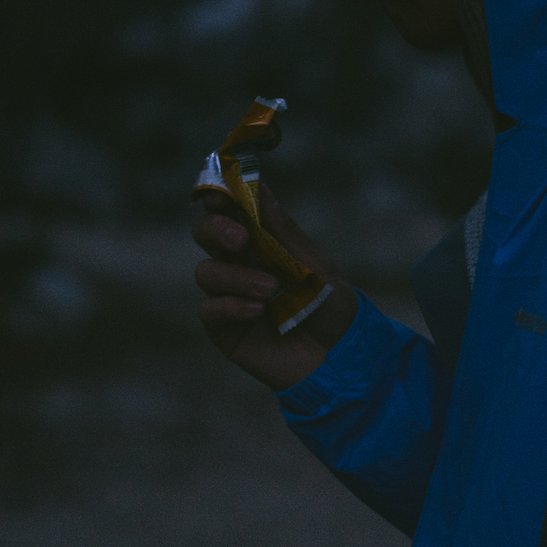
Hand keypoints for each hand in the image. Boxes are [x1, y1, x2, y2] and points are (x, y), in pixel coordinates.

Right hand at [192, 183, 357, 389]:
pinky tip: (256, 311)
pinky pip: (209, 309)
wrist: (341, 358)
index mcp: (261, 243)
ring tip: (270, 289)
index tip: (221, 193)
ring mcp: (229, 296)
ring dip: (236, 276)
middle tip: (241, 238)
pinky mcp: (225, 330)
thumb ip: (282, 231)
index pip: (231, 211)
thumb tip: (258, 187)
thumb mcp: (314, 264)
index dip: (220, 197)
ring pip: (206, 272)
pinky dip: (230, 305)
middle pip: (205, 234)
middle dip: (216, 229)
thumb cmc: (331, 308)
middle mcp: (239, 264)